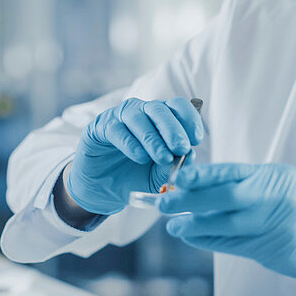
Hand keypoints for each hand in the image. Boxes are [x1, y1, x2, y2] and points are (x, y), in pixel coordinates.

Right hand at [65, 97, 203, 214]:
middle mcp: (141, 112)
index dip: (189, 120)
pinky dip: (131, 144)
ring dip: (153, 138)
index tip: (196, 140)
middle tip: (181, 148)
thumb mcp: (157, 176)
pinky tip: (140, 157)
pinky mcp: (99, 128)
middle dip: (173, 129)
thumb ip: (172, 166)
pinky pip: (117, 130)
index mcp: (160, 119)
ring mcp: (119, 118)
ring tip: (163, 158)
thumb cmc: (133, 177)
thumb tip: (190, 156)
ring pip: (139, 118)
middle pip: (160, 109)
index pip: (178, 107)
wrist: (101, 189)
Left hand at [158, 163, 295, 286]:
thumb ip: (247, 186)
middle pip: (224, 197)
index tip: (178, 177)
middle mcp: (274, 198)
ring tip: (173, 225)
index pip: (231, 172)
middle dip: (190, 200)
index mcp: (273, 177)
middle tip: (164, 201)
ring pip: (224, 224)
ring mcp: (274, 224)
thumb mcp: (281, 186)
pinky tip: (192, 237)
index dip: (202, 175)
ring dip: (194, 225)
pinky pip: (232, 244)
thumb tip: (203, 187)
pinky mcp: (272, 248)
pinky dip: (209, 240)